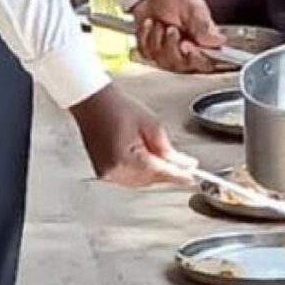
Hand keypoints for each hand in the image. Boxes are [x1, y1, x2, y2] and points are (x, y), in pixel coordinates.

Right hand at [70, 84, 196, 186]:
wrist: (92, 102)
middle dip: (167, 173)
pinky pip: (128, 178)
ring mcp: (107, 173)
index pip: (159, 172)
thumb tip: (182, 164)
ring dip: (154, 174)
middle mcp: (114, 170)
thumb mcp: (151, 125)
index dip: (178, 176)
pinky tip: (148, 161)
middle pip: (150, 180)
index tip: (191, 178)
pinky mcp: (103, 171)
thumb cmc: (117, 107)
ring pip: (140, 182)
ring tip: (164, 158)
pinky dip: (141, 173)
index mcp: (126, 159)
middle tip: (184, 165)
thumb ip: (167, 149)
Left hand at [131, 0, 225, 73]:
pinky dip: (146, 35)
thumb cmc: (179, 1)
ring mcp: (169, 57)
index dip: (196, 59)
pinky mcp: (152, 54)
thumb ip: (204, 25)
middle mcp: (188, 55)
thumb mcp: (194, 8)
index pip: (206, 63)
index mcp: (204, 46)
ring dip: (159, 39)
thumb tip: (218, 41)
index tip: (186, 45)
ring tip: (160, 23)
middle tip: (171, 28)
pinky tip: (150, 23)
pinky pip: (147, 52)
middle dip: (173, 47)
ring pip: (163, 61)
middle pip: (182, 66)